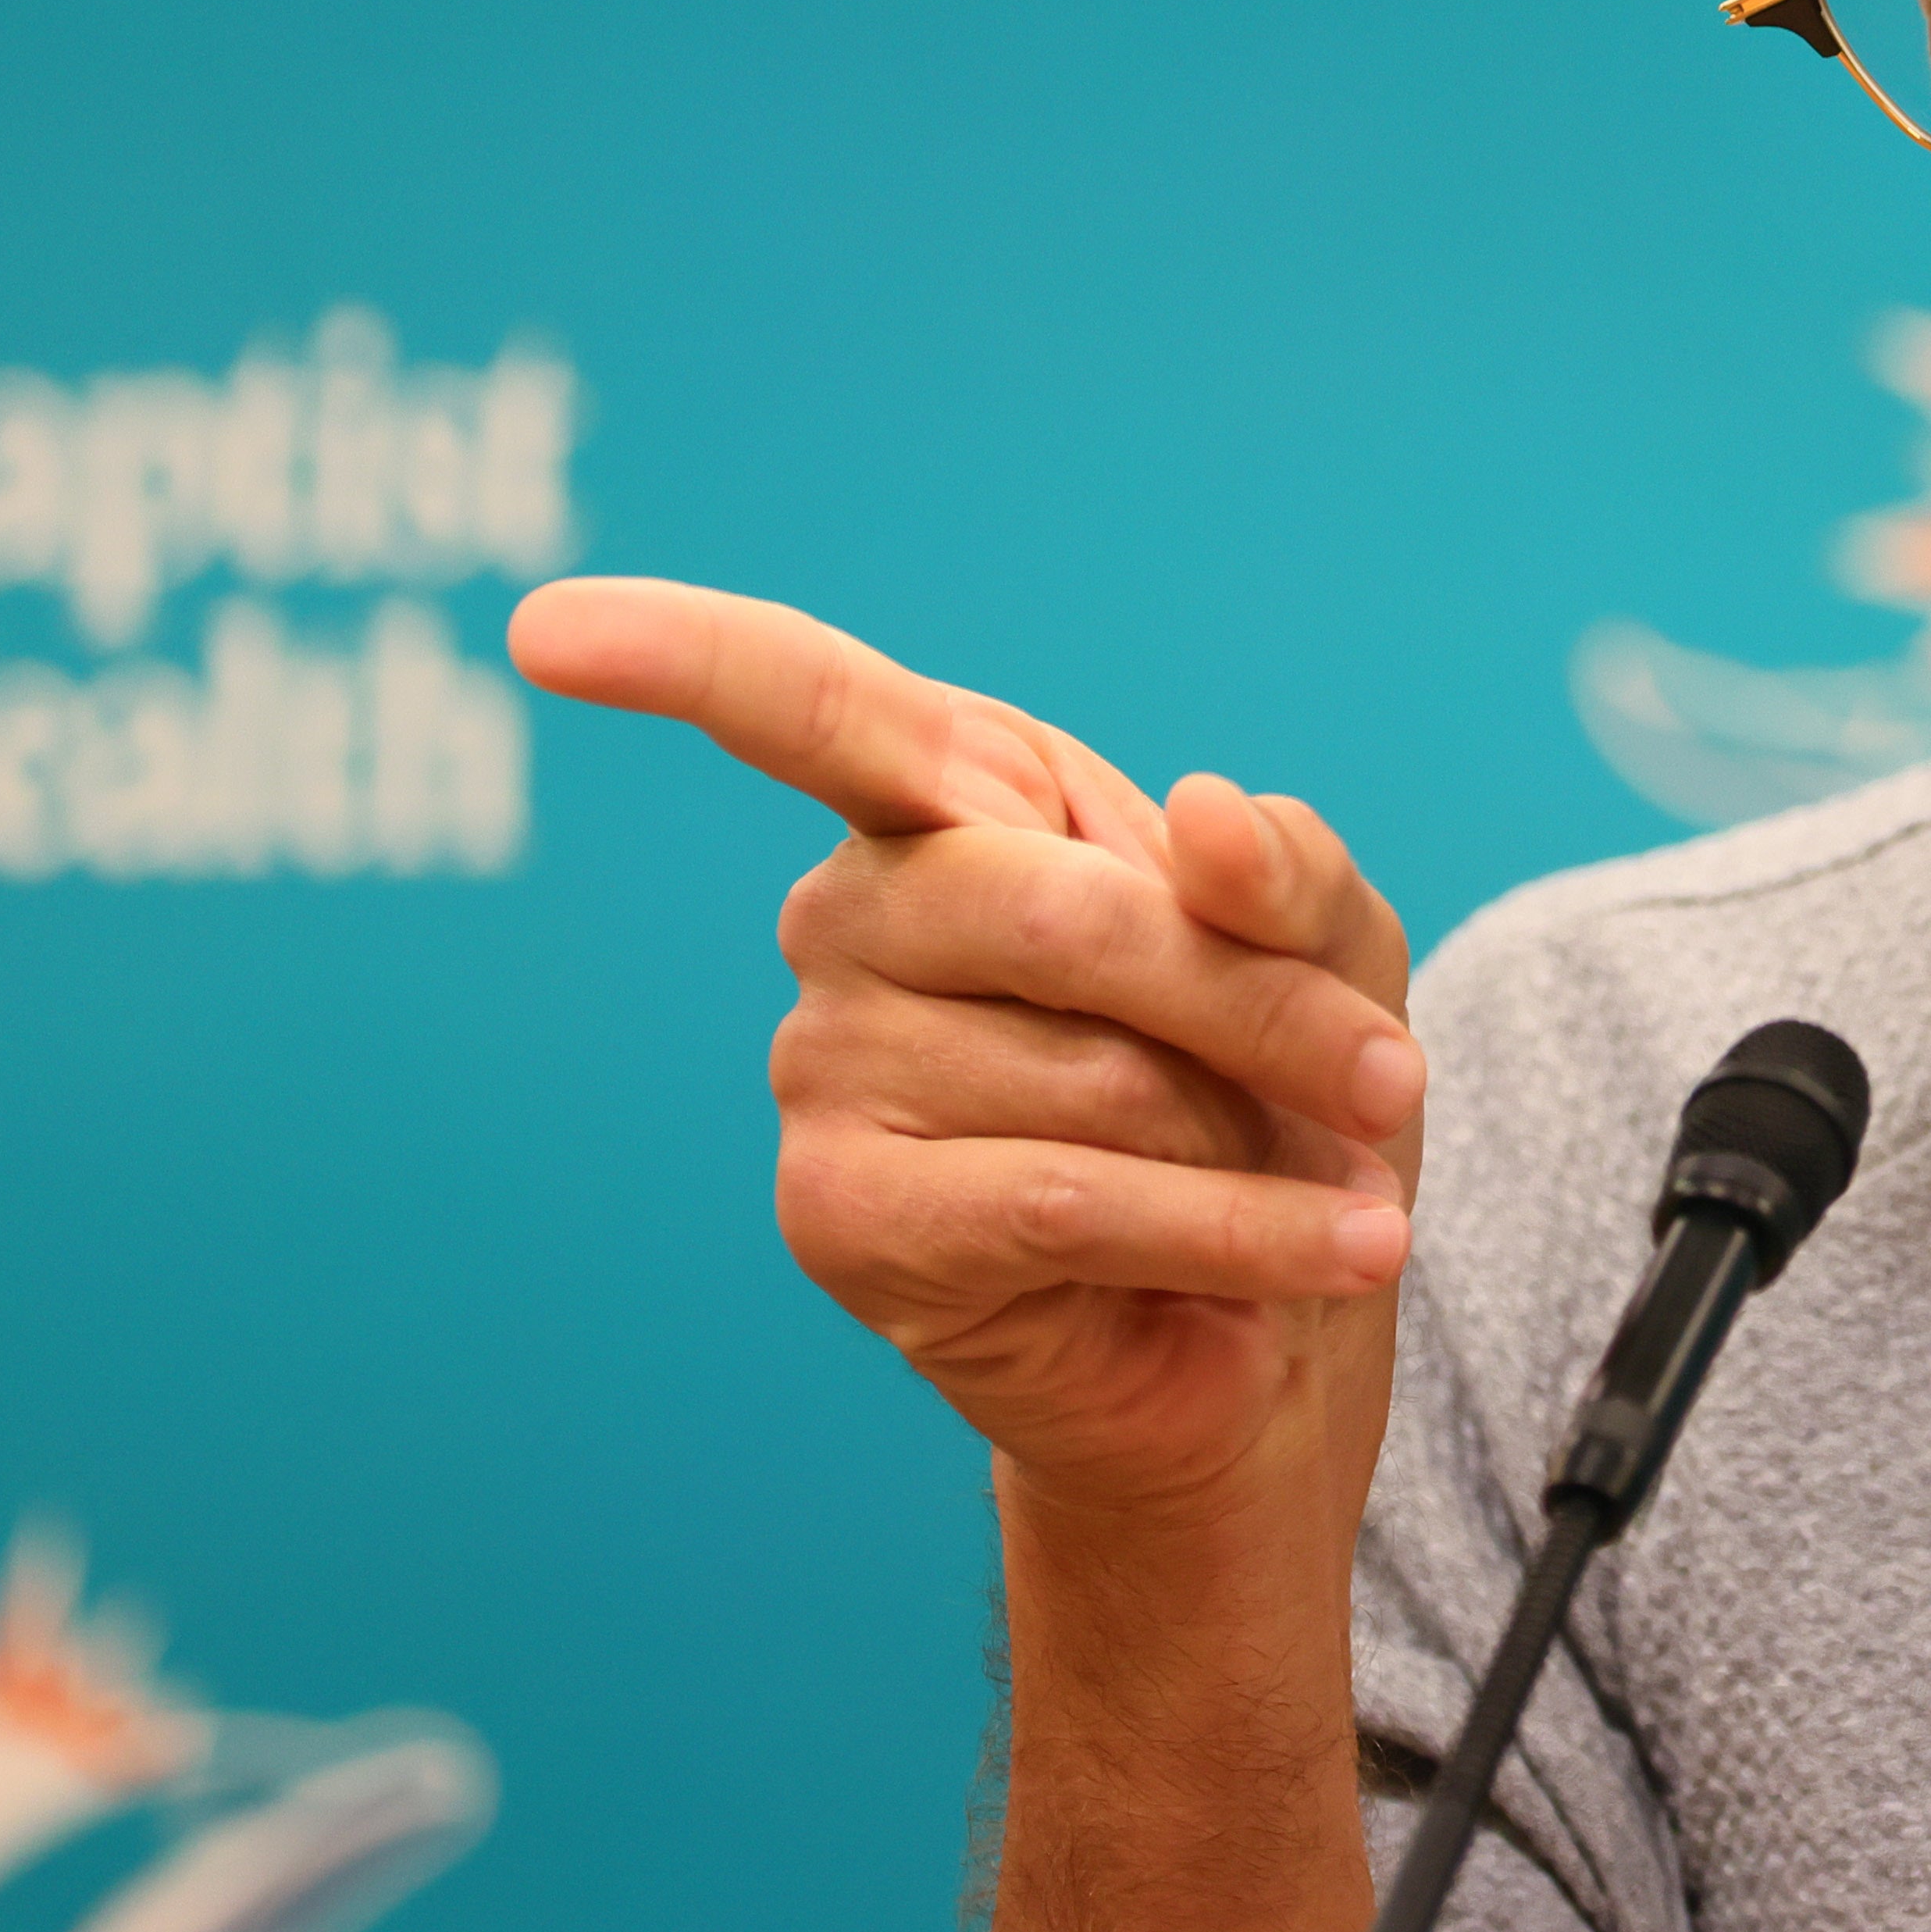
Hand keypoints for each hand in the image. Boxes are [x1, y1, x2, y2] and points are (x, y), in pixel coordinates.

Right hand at [508, 578, 1422, 1545]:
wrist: (1285, 1304)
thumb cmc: (1282, 1089)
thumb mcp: (1336, 942)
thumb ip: (1285, 871)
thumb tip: (1203, 822)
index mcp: (947, 801)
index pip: (804, 704)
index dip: (680, 656)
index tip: (545, 627)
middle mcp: (854, 918)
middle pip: (1066, 909)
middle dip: (1260, 1003)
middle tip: (1385, 1076)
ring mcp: (826, 1070)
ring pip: (1097, 1075)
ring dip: (1248, 1137)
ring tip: (1272, 1173)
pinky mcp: (845, 1222)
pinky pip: (1075, 1202)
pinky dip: (1244, 1232)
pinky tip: (1345, 1250)